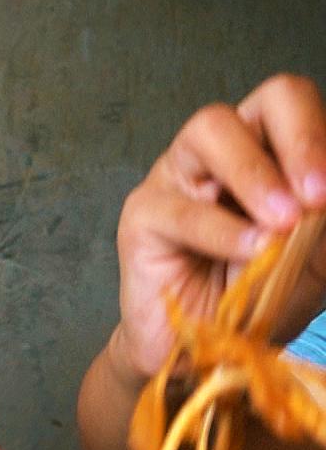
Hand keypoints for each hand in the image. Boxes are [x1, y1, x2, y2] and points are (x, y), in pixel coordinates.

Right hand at [110, 74, 325, 381]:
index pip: (301, 108)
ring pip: (211, 130)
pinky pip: (181, 208)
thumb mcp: (316, 259)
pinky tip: (250, 252)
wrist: (206, 351)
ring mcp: (179, 175)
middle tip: (315, 196)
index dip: (319, 136)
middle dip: (302, 141)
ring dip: (255, 173)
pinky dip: (222, 231)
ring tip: (281, 221)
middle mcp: (227, 151)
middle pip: (268, 98)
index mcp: (274, 150)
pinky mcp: (142, 215)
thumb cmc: (259, 295)